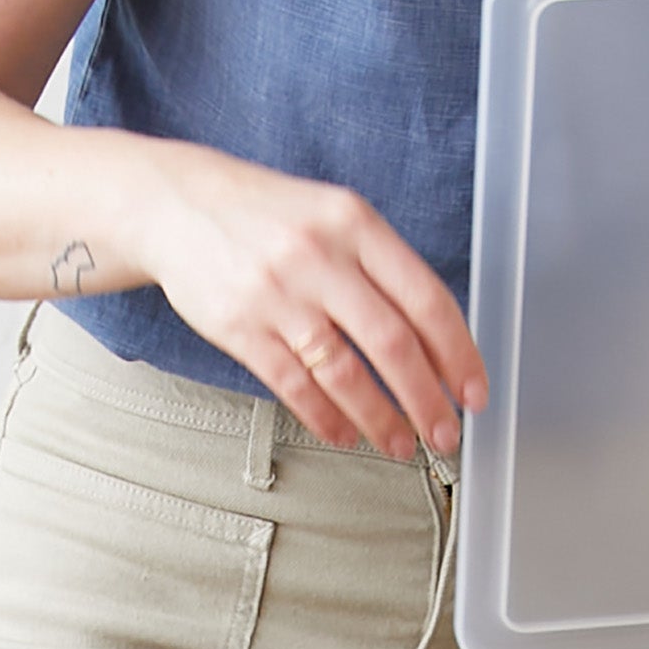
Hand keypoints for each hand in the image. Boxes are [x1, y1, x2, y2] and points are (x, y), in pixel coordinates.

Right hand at [138, 146, 489, 458]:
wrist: (175, 205)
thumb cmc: (265, 215)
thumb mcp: (334, 216)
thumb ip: (381, 268)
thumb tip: (436, 341)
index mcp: (355, 224)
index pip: (425, 299)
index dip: (458, 354)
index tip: (472, 392)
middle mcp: (319, 257)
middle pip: (392, 343)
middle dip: (427, 400)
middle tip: (445, 433)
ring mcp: (277, 294)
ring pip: (344, 374)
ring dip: (380, 419)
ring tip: (401, 443)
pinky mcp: (239, 328)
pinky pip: (293, 385)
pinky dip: (325, 417)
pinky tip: (344, 433)